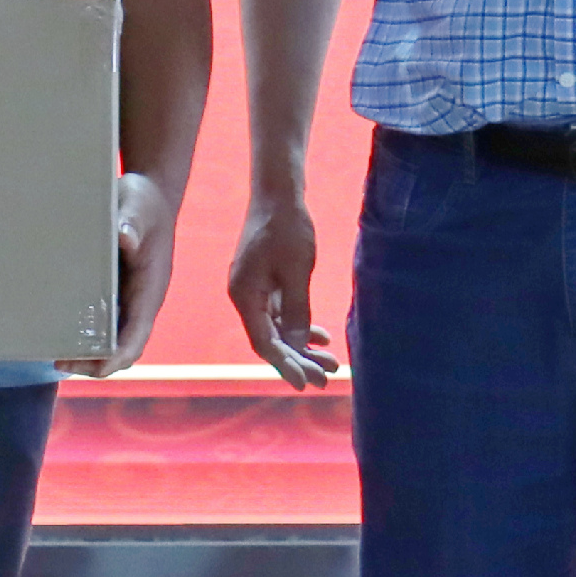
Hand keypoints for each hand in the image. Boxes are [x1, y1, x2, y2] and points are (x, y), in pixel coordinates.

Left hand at [62, 169, 181, 378]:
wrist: (149, 194)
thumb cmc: (145, 201)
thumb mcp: (138, 204)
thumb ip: (132, 220)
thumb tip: (124, 238)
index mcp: (150, 288)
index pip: (138, 333)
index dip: (120, 355)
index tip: (99, 368)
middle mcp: (140, 300)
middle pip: (123, 346)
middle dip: (97, 363)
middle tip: (60, 363)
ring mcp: (128, 299)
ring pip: (112, 338)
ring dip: (88, 353)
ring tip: (55, 356)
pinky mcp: (114, 292)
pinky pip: (102, 322)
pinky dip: (85, 334)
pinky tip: (58, 331)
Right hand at [227, 184, 341, 389]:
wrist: (278, 194)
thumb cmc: (287, 227)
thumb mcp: (297, 271)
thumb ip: (297, 310)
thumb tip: (298, 345)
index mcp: (244, 295)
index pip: (264, 342)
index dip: (286, 364)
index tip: (306, 382)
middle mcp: (244, 296)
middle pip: (271, 339)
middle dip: (299, 359)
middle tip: (327, 377)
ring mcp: (253, 290)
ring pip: (277, 328)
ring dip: (302, 345)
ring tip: (331, 361)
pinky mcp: (263, 282)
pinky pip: (280, 313)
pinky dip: (299, 325)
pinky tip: (321, 336)